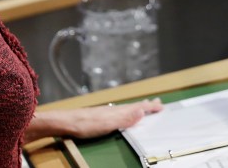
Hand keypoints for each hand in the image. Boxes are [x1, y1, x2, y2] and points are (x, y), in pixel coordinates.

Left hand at [25, 98, 162, 141]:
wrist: (67, 122)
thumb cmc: (85, 124)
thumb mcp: (108, 124)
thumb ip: (125, 118)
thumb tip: (141, 112)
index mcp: (119, 112)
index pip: (139, 108)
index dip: (150, 107)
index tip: (161, 106)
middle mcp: (114, 110)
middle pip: (134, 106)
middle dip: (146, 105)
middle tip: (157, 102)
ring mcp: (108, 112)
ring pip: (127, 108)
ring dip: (138, 107)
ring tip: (143, 106)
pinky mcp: (101, 116)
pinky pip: (120, 112)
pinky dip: (128, 111)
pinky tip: (123, 114)